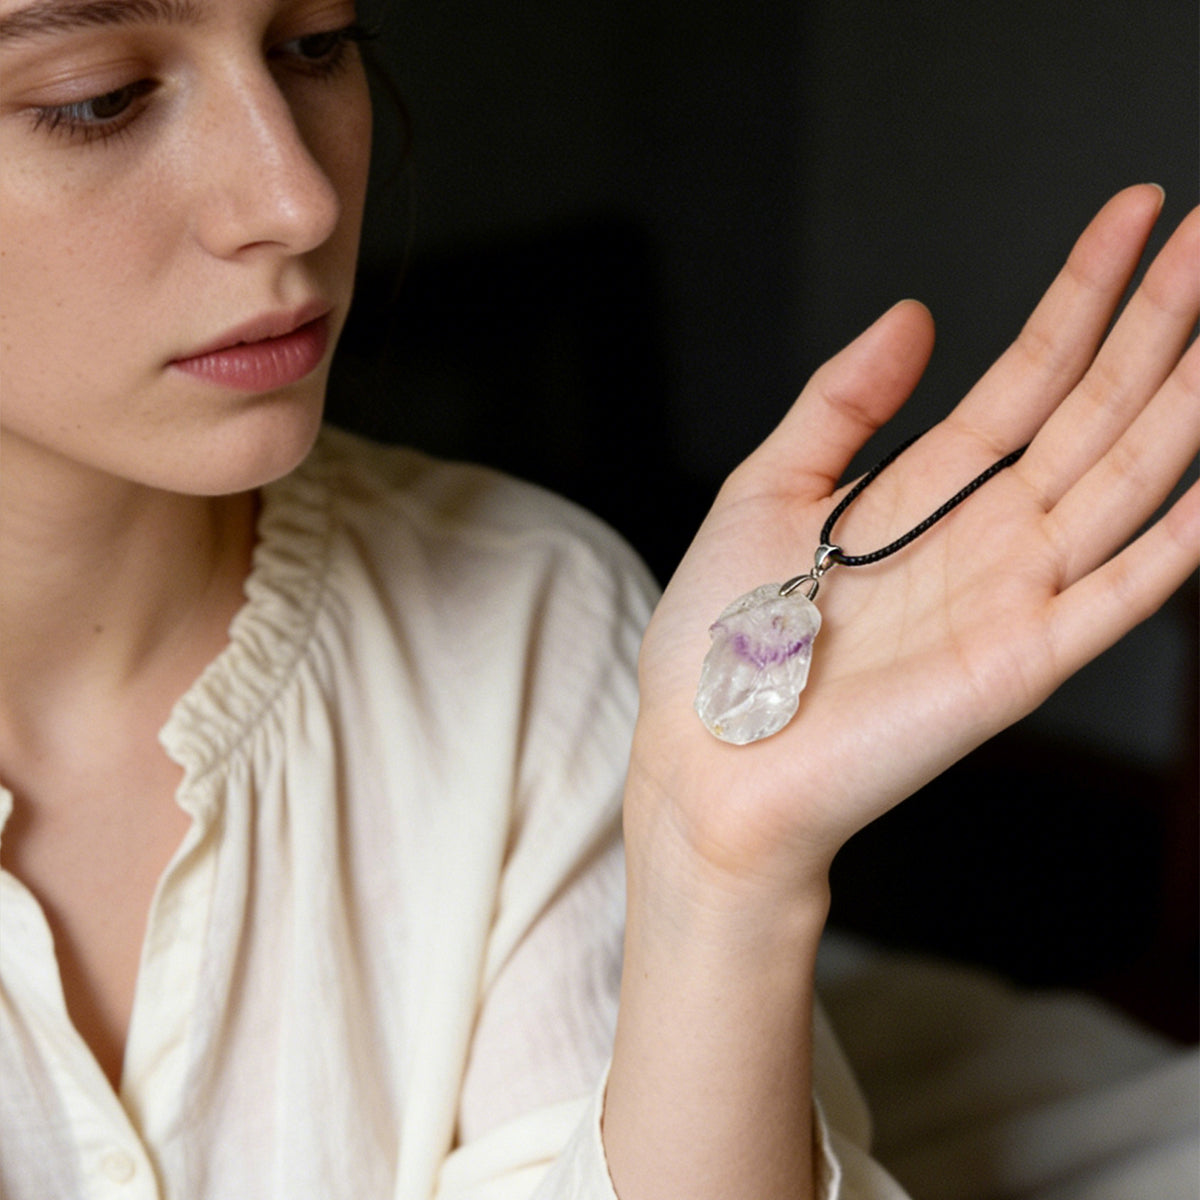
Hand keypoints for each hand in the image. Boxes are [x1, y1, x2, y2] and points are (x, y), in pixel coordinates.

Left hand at [628, 186, 1198, 895]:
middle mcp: (981, 536)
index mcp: (922, 492)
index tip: (1131, 213)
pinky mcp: (1019, 664)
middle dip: (1158, 323)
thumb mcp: (765, 491)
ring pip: (1124, 481)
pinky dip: (1180, 540)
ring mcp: (1010, 597)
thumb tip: (913, 313)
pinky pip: (1121, 594)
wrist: (704, 757)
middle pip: (1091, 412)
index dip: (1081, 296)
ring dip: (1186, 405)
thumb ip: (839, 405)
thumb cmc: (718, 641)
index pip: (1027, 376)